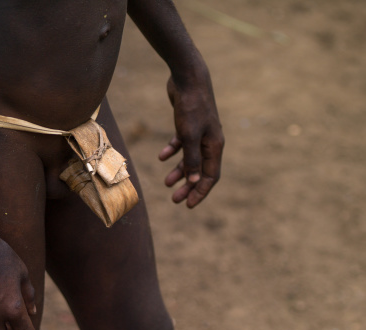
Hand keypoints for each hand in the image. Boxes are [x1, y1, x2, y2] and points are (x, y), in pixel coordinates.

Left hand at [159, 74, 223, 207]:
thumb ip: (192, 158)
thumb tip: (194, 181)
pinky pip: (182, 143)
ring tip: (166, 183)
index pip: (210, 176)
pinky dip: (172, 151)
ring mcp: (199, 132)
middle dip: (188, 186)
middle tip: (175, 200)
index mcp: (215, 146)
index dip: (200, 192)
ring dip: (179, 172)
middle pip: (200, 170)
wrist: (188, 77)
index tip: (188, 205)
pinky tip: (162, 157)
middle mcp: (210, 141)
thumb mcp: (190, 135)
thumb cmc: (191, 106)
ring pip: (190, 158)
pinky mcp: (188, 124)